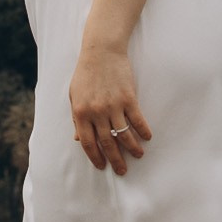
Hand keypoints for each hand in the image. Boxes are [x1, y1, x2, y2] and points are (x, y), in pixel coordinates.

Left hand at [69, 40, 151, 173]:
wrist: (101, 51)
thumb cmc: (85, 73)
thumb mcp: (74, 96)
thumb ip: (76, 118)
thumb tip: (78, 139)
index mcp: (81, 113)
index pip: (88, 143)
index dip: (95, 157)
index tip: (102, 166)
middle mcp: (97, 112)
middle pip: (107, 143)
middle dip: (115, 160)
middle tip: (122, 171)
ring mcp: (113, 105)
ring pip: (124, 135)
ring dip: (132, 148)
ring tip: (138, 156)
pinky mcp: (128, 98)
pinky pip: (137, 119)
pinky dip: (143, 130)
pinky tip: (147, 138)